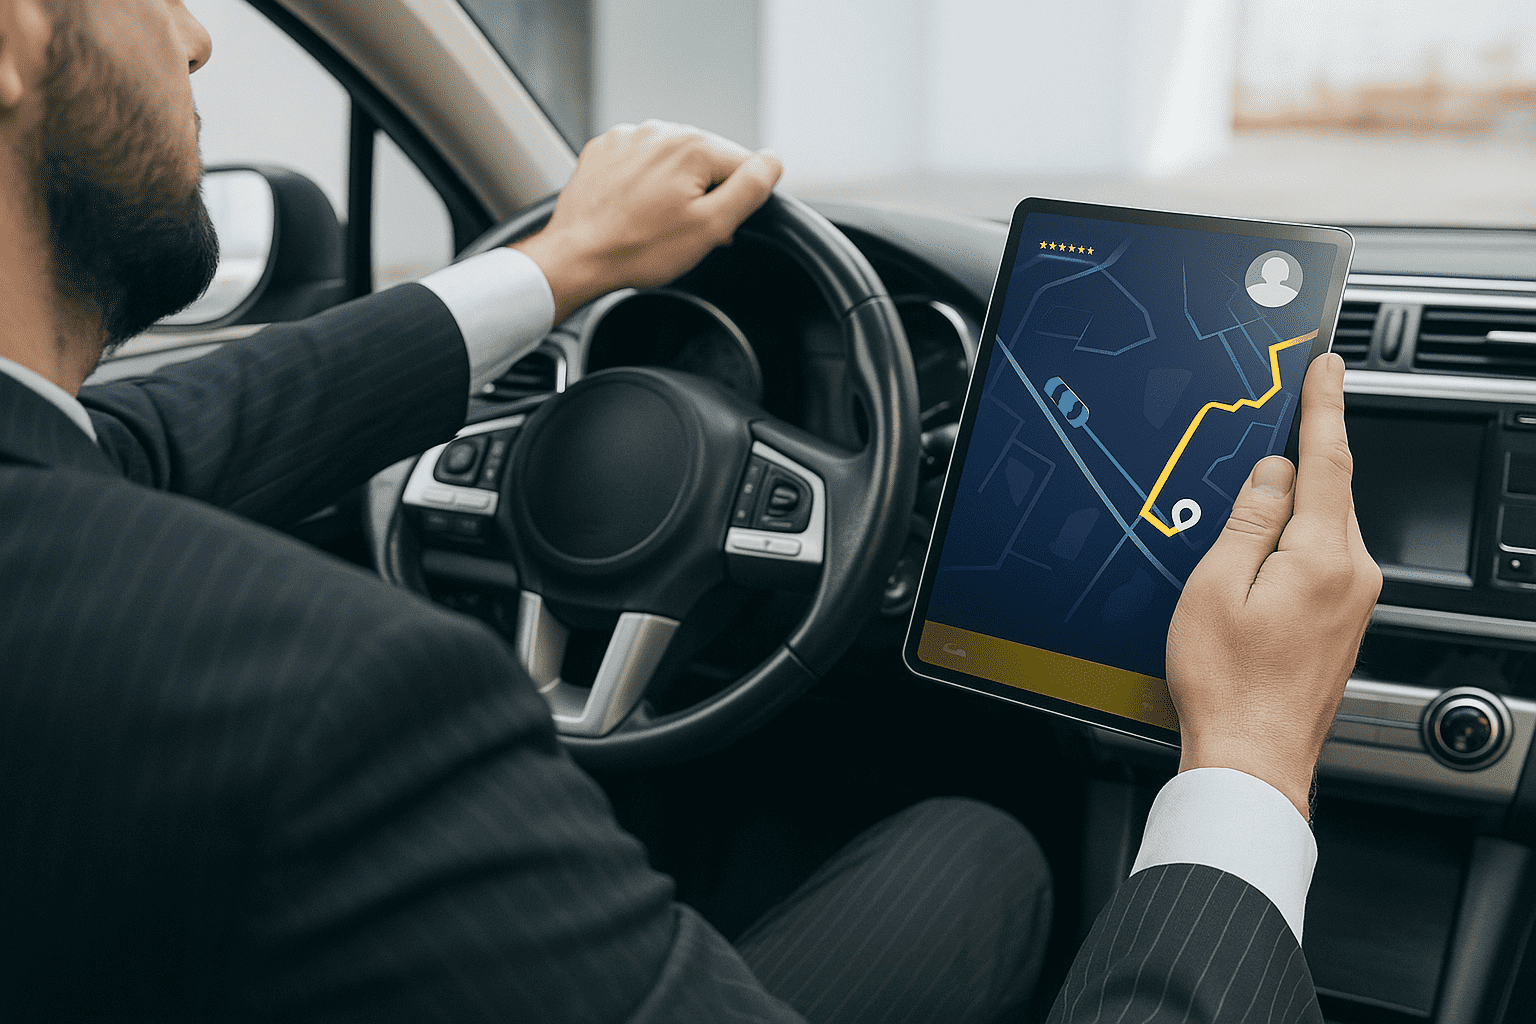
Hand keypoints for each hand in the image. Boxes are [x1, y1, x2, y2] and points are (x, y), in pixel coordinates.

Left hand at [513, 120, 782, 322]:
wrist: (576, 256)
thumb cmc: (639, 249)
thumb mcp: (711, 227)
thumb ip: (751, 188)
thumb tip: (772, 161)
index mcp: (693, 146)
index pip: (745, 164)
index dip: (737, 201)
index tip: (714, 225)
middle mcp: (661, 130)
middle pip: (707, 162)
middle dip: (703, 194)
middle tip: (682, 230)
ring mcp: (629, 137)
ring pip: (672, 162)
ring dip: (673, 188)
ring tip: (653, 223)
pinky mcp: (605, 150)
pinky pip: (640, 163)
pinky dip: (642, 184)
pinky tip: (632, 211)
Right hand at [1165, 353, 1381, 821]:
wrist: (1252, 758)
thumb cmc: (1228, 684)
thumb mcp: (1216, 586)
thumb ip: (1249, 520)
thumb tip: (1275, 473)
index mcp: (1323, 558)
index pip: (1328, 461)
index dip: (1323, 407)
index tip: (1328, 368)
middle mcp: (1354, 576)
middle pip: (1327, 493)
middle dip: (1298, 461)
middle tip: (1265, 435)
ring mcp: (1354, 602)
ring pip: (1320, 529)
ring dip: (1287, 512)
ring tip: (1236, 534)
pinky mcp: (1343, 623)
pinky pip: (1320, 561)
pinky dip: (1290, 546)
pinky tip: (1255, 565)